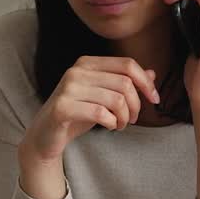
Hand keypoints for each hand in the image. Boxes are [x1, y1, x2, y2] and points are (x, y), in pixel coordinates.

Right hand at [19, 56, 160, 163]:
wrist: (45, 135)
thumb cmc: (76, 115)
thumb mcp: (103, 97)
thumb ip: (124, 83)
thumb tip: (152, 74)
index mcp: (87, 63)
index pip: (127, 65)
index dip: (146, 82)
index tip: (154, 100)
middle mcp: (77, 71)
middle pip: (125, 83)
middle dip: (136, 105)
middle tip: (131, 119)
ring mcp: (68, 88)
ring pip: (116, 99)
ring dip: (124, 117)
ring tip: (120, 125)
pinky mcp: (63, 107)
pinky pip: (100, 113)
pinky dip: (111, 122)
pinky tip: (109, 126)